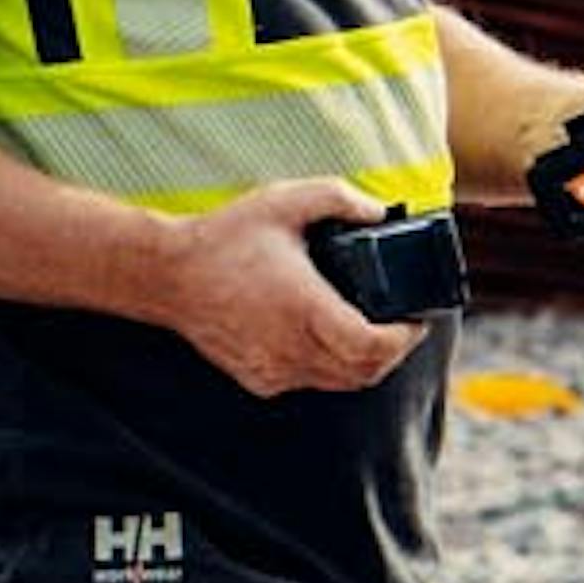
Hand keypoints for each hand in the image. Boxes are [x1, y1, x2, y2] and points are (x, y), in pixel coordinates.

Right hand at [157, 180, 422, 398]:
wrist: (168, 275)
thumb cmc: (226, 237)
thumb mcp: (285, 201)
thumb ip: (340, 199)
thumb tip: (381, 212)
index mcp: (306, 310)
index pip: (374, 348)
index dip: (405, 339)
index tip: (414, 318)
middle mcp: (292, 349)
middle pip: (365, 373)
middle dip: (392, 351)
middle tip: (401, 324)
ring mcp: (275, 370)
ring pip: (339, 383)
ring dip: (362, 362)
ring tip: (367, 329)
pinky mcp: (259, 380)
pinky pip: (309, 382)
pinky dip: (327, 366)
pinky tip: (321, 335)